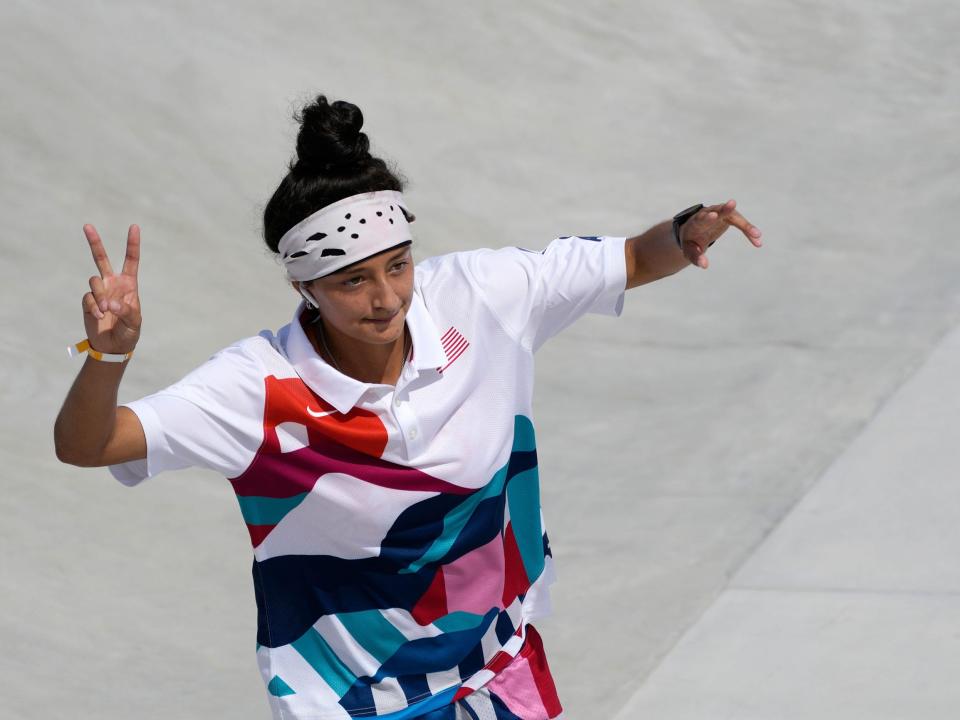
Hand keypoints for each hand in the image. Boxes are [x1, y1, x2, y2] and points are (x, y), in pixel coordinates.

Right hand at [81, 224, 141, 353]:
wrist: (113, 346)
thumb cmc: (129, 332)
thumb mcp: (135, 322)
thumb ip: (127, 312)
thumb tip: (111, 304)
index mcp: (129, 284)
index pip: (131, 260)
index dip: (132, 244)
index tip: (134, 227)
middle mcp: (113, 284)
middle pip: (101, 259)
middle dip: (94, 242)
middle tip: (87, 225)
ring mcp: (99, 291)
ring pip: (94, 281)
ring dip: (100, 295)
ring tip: (106, 311)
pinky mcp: (88, 301)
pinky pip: (88, 297)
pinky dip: (94, 307)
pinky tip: (99, 316)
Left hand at [679, 199, 761, 268]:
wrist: (694, 232)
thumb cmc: (691, 243)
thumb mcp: (690, 251)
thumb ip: (696, 257)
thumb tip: (704, 265)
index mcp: (695, 223)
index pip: (701, 219)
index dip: (707, 217)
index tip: (714, 215)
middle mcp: (708, 214)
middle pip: (717, 210)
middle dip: (724, 209)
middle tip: (732, 203)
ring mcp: (720, 213)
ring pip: (733, 216)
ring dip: (745, 224)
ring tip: (757, 235)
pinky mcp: (729, 216)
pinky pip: (741, 223)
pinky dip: (748, 230)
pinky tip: (757, 241)